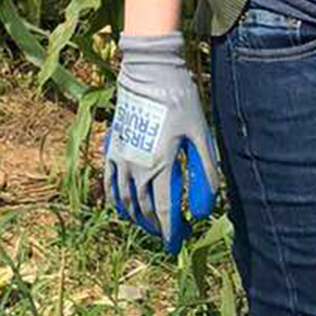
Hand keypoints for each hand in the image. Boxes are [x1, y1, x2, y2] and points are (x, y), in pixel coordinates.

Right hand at [103, 33, 220, 253]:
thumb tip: (207, 206)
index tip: (177, 244)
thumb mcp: (200, 133)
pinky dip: (114, 198)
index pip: (165, 211)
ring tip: (149, 225)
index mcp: (161, 165)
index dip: (171, 232)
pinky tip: (121, 206)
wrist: (148, 71)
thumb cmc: (179, 99)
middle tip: (169, 234)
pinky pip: (109, 180)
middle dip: (157, 226)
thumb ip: (205, 171)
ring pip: (125, 199)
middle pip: (145, 208)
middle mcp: (137, 167)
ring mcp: (121, 157)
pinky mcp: (113, 145)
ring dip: (136, 217)